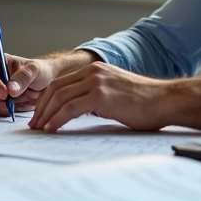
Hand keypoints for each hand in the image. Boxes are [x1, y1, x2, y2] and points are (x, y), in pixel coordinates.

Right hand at [0, 51, 56, 115]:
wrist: (42, 85)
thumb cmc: (37, 72)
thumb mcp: (35, 70)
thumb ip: (24, 77)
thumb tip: (11, 90)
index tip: (5, 93)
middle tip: (12, 103)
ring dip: (2, 105)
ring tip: (21, 100)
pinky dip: (3, 112)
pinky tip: (16, 106)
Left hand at [28, 62, 173, 132]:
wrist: (166, 100)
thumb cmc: (145, 103)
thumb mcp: (115, 93)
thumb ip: (96, 98)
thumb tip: (78, 113)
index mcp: (95, 70)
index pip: (61, 83)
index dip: (46, 100)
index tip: (40, 116)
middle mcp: (93, 72)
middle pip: (55, 89)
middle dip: (41, 108)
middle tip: (34, 125)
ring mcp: (96, 82)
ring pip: (59, 98)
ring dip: (45, 115)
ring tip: (39, 130)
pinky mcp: (101, 95)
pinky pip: (70, 108)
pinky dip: (57, 120)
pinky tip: (51, 129)